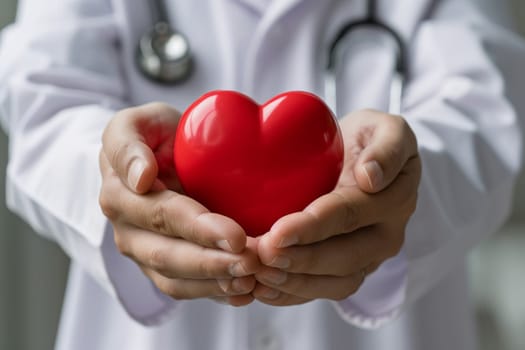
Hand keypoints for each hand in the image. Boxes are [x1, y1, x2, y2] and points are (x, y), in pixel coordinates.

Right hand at [99, 103, 260, 305]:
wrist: (155, 158)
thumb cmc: (154, 136)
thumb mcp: (137, 123)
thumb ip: (128, 144)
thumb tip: (141, 178)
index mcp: (120, 192)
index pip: (162, 215)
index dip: (199, 228)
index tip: (237, 235)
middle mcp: (126, 228)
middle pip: (168, 255)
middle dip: (212, 262)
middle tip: (253, 262)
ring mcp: (142, 251)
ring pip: (175, 279)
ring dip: (215, 283)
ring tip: (252, 279)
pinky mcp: (159, 267)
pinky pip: (183, 289)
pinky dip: (214, 294)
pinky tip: (244, 292)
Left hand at [253, 110, 420, 304]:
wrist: (368, 165)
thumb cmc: (368, 141)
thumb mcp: (385, 128)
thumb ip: (388, 146)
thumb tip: (371, 177)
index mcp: (394, 198)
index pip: (350, 215)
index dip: (314, 227)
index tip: (278, 232)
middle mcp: (385, 235)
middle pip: (344, 257)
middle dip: (301, 261)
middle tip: (261, 257)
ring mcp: (369, 257)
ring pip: (338, 282)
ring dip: (296, 283)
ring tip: (259, 276)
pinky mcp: (351, 269)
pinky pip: (326, 291)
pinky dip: (294, 295)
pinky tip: (264, 290)